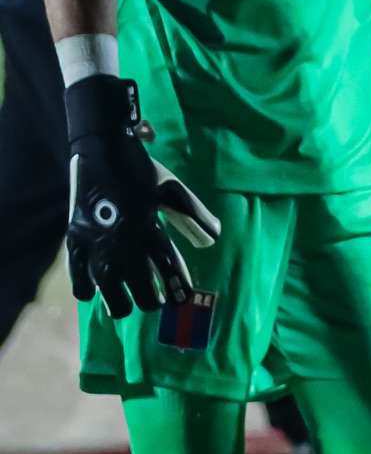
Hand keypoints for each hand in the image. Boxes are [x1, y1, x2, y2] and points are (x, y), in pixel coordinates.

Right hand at [66, 76, 219, 318]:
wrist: (102, 147)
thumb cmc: (141, 170)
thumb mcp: (172, 190)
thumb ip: (193, 216)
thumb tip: (212, 240)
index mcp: (149, 226)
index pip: (168, 268)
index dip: (177, 287)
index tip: (182, 299)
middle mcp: (124, 238)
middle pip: (140, 286)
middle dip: (150, 299)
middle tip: (155, 300)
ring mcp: (97, 240)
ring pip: (109, 287)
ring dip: (119, 302)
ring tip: (125, 307)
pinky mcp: (75, 237)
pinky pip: (77, 274)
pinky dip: (85, 288)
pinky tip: (93, 294)